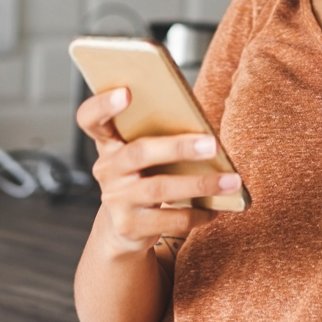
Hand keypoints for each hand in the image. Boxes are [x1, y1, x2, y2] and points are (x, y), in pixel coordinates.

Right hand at [76, 88, 239, 255]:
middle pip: (139, 152)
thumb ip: (161, 139)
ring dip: (200, 184)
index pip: (90, 119)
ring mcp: (115, 199)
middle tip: (213, 144)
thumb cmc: (145, 178)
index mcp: (109, 143)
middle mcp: (107, 169)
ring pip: (159, 188)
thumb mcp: (145, 157)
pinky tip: (215, 209)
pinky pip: (169, 219)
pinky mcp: (129, 226)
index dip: (103, 104)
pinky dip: (196, 214)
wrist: (124, 229)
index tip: (126, 91)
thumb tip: (207, 134)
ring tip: (232, 181)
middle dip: (179, 147)